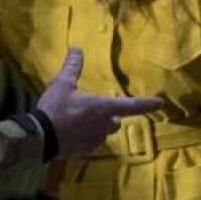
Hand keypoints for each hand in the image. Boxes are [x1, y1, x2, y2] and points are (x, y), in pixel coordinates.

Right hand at [37, 47, 161, 157]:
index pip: (131, 105)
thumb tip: (77, 48)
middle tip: (95, 108)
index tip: (160, 103)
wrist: (41, 137)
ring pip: (103, 133)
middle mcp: (104, 125)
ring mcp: (95, 140)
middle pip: (116, 121)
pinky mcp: (85, 151)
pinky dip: (86, 137)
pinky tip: (72, 133)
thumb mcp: (62, 84)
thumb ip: (72, 67)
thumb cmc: (56, 108)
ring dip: (98, 127)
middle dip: (110, 116)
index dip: (147, 103)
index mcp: (103, 107)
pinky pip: (91, 143)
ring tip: (80, 121)